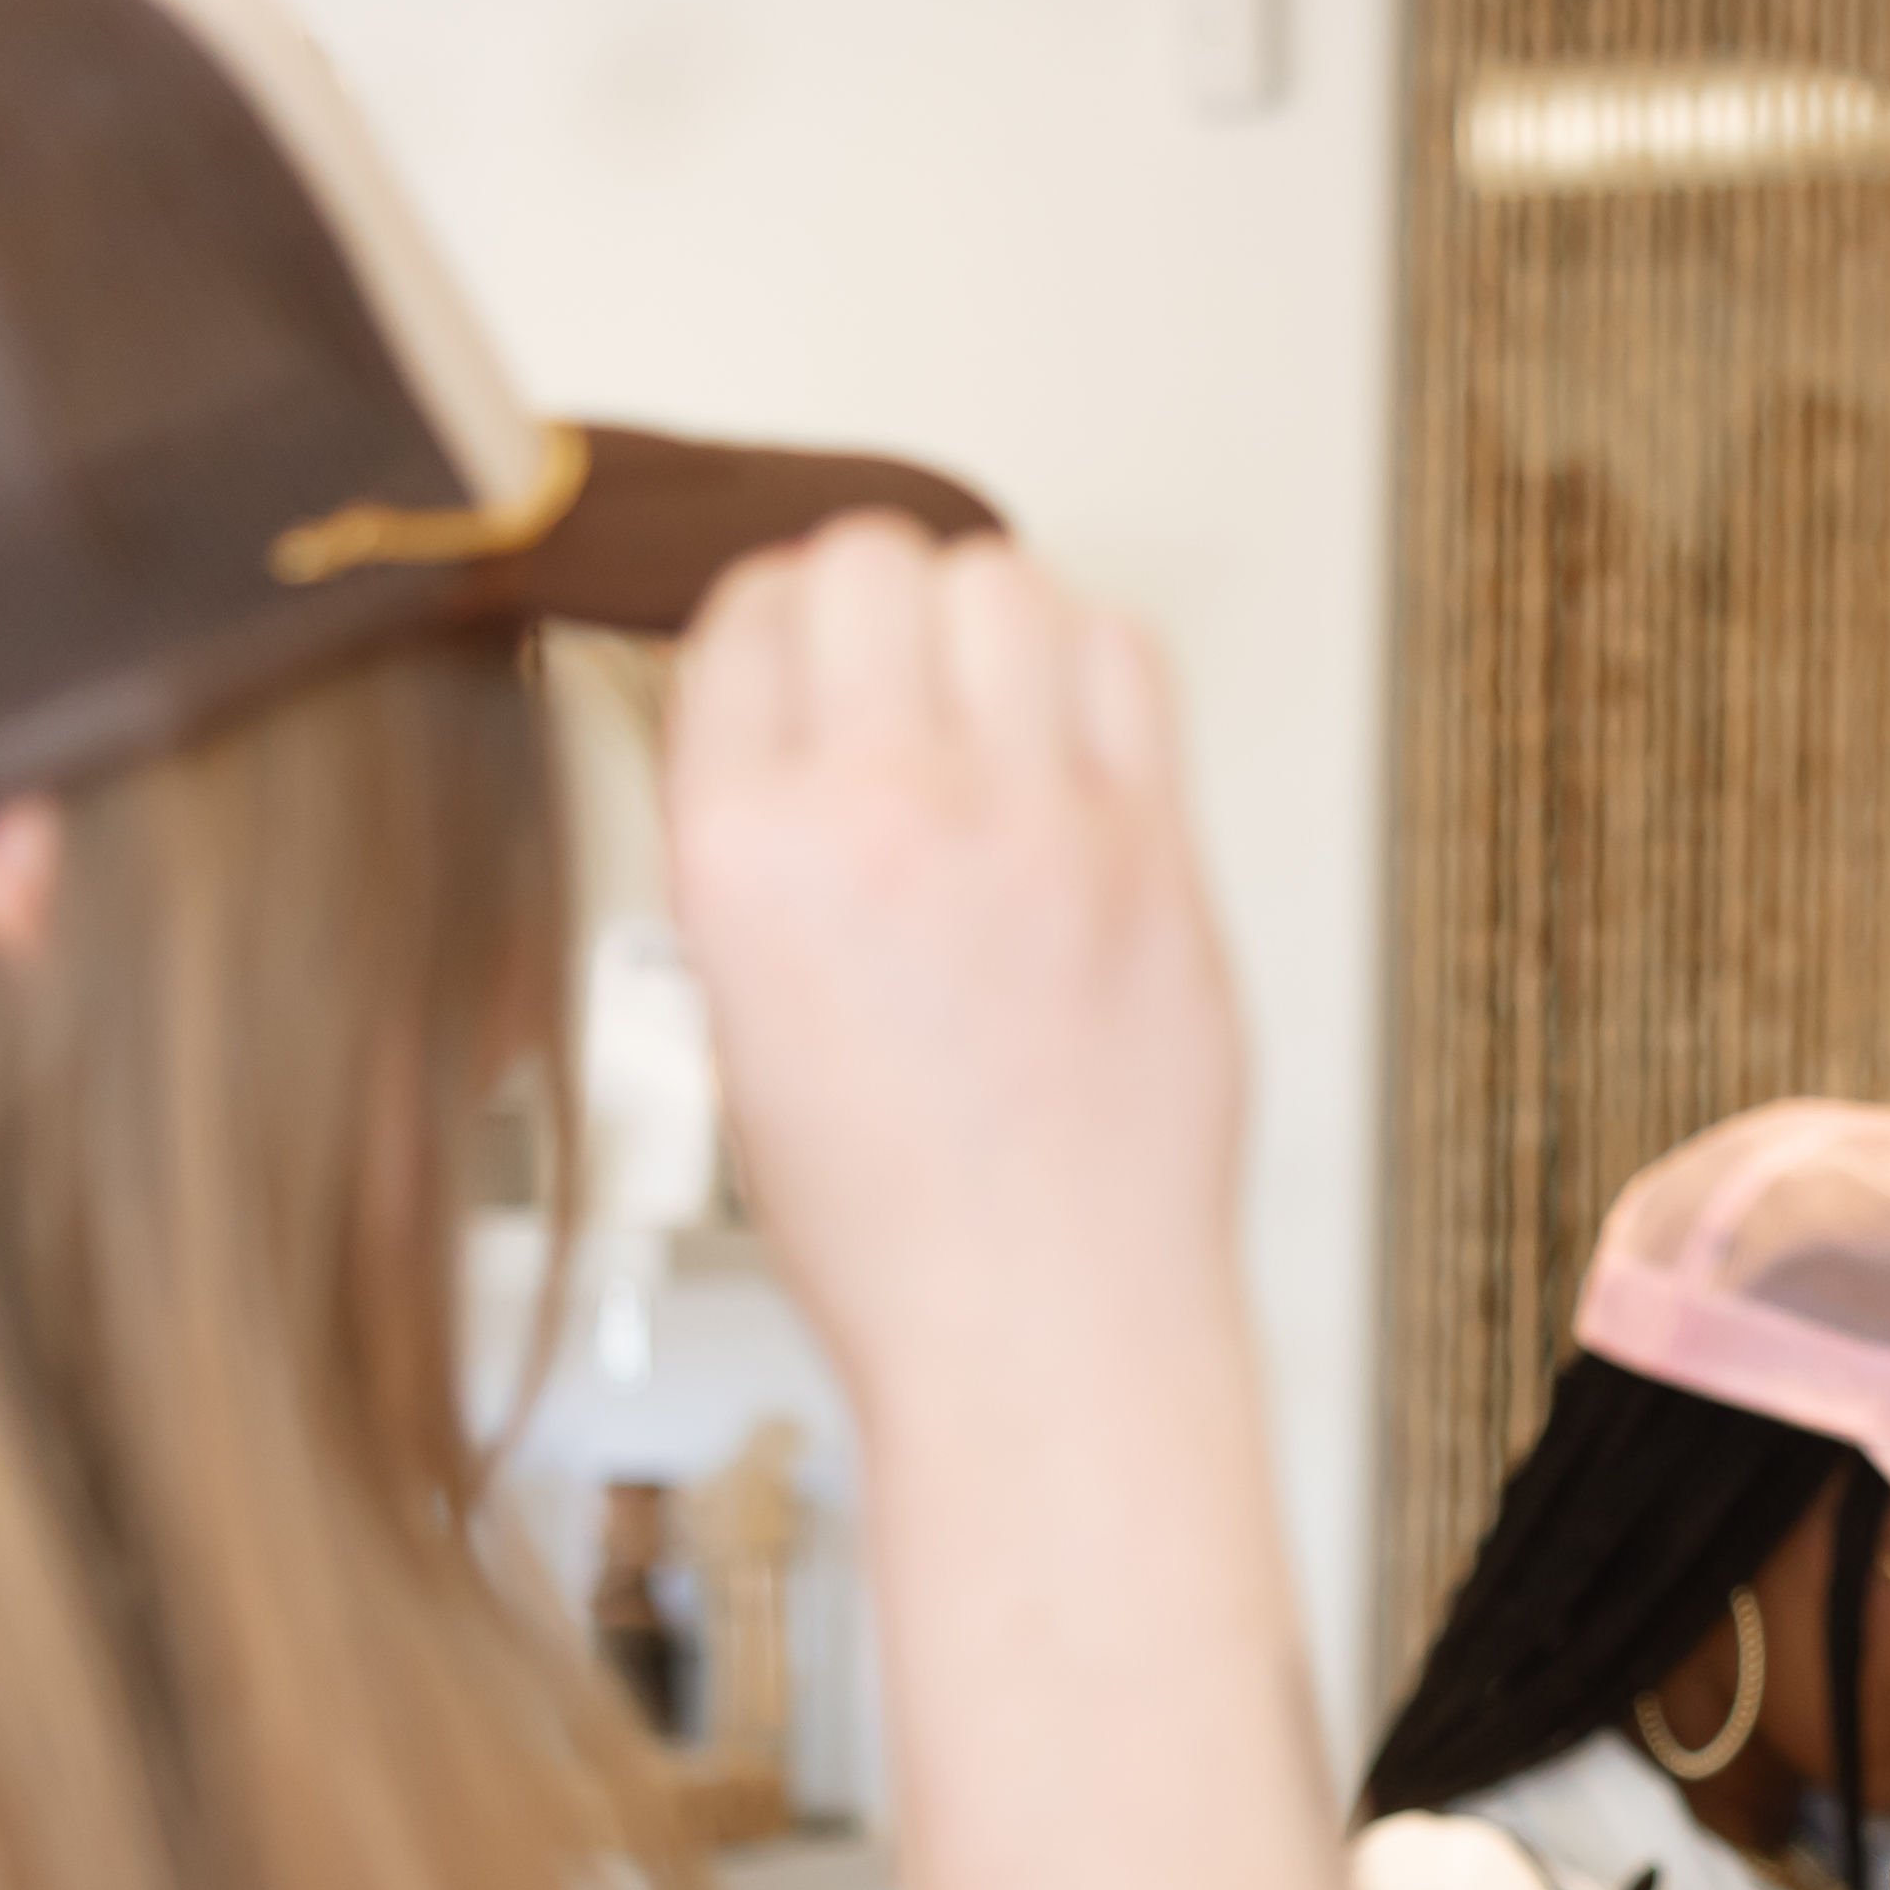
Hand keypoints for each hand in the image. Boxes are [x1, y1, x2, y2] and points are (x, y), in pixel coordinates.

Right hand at [655, 522, 1245, 1386]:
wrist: (1038, 1328)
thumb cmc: (896, 1224)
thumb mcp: (741, 1023)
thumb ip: (767, 855)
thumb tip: (803, 740)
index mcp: (740, 860)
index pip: (738, 624)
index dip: (770, 631)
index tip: (798, 661)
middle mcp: (878, 814)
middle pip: (865, 561)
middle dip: (867, 602)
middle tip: (890, 669)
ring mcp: (1030, 821)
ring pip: (1002, 578)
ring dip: (982, 615)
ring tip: (984, 697)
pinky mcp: (1152, 847)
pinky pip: (1124, 654)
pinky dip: (1090, 660)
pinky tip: (1072, 730)